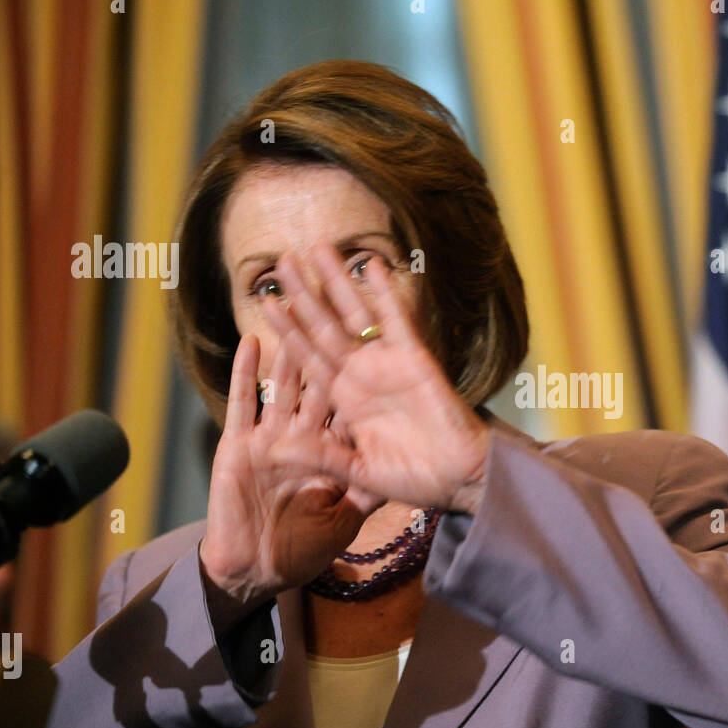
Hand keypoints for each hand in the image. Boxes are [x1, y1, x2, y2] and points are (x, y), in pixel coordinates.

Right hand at [199, 332, 385, 611]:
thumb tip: (403, 467)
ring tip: (297, 304)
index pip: (348, 400)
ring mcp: (268, 438)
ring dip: (289, 342)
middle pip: (317, 377)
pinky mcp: (238, 446)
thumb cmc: (299, 551)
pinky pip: (244, 404)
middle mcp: (298, 435)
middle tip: (333, 303)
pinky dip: (247, 374)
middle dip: (324, 341)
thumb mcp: (345, 519)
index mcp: (326, 449)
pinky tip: (252, 343)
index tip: (374, 338)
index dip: (361, 371)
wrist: (255, 572)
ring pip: (282, 381)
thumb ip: (367, 491)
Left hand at [260, 245, 490, 513]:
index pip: (310, 358)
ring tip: (318, 248)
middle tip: (281, 261)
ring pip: (356, 316)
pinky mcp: (415, 360)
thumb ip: (323, 457)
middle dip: (303, 295)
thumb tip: (281, 446)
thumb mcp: (358, 473)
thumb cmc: (414, 479)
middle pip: (325, 327)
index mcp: (345, 401)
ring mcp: (388, 364)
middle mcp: (363, 375)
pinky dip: (386, 295)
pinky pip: (397, 322)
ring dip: (337, 283)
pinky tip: (371, 268)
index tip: (267, 305)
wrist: (460, 479)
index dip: (290, 332)